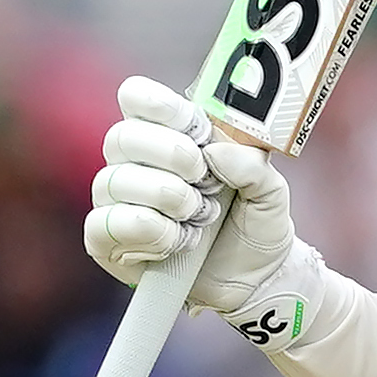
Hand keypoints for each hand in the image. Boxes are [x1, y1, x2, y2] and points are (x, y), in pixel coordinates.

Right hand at [85, 77, 297, 317]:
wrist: (254, 279)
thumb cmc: (254, 223)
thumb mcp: (270, 191)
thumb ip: (252, 164)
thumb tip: (216, 150)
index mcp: (168, 133)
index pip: (137, 97)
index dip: (161, 106)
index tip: (197, 130)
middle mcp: (133, 161)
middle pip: (123, 136)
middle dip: (173, 157)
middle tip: (207, 182)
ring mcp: (115, 199)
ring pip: (118, 181)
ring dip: (170, 200)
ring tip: (200, 219)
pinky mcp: (105, 239)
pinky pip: (107, 224)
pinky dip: (152, 233)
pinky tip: (177, 242)